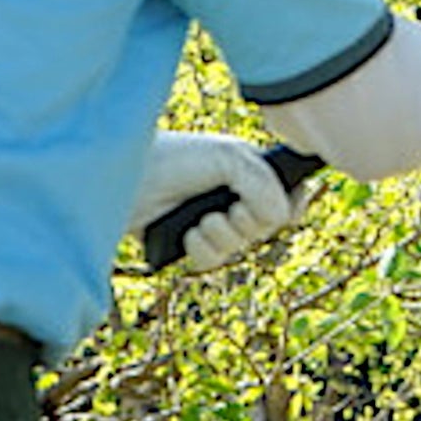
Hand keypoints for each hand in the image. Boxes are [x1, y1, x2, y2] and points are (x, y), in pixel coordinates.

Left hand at [128, 130, 306, 270]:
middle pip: (267, 227)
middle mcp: (236, 198)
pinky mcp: (189, 245)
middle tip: (231, 206)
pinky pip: (212, 261)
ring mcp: (213, 222)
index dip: (291, 205)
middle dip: (249, 221)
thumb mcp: (228, 159)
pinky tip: (189, 235)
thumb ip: (262, 183)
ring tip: (203, 220)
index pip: (289, 196)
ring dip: (223, 236)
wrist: (128, 179)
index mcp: (253, 173)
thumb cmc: (178, 158)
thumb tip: (281, 217)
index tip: (283, 207)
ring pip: (239, 247)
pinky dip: (203, 250)